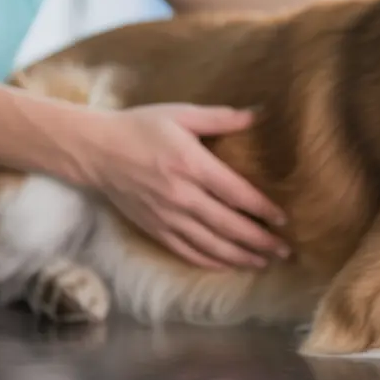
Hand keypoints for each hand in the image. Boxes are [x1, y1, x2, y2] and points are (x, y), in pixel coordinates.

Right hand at [75, 104, 289, 268]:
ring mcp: (166, 217)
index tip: (283, 219)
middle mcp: (181, 196)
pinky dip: (210, 261)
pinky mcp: (154, 229)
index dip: (262, 209)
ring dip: (240, 256)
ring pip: (210, 245)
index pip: (236, 193)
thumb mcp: (181, 114)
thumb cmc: (140, 127)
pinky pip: (186, 251)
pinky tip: (227, 265)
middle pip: (228, 225)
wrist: (95, 150)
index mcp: (191, 165)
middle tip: (284, 250)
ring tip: (263, 262)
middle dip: (260, 241)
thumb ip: (220, 118)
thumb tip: (258, 114)